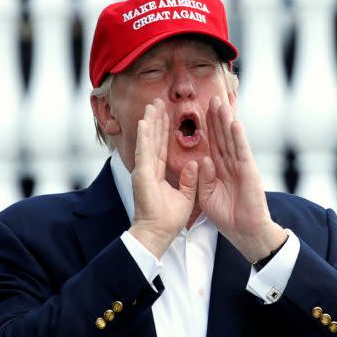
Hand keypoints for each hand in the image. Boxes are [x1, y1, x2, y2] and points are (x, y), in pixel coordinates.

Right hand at [129, 98, 198, 257]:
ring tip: (152, 105)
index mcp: (157, 174)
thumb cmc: (168, 220)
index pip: (162, 147)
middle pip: (153, 140)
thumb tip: (194, 164)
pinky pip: (144, 151)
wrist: (158, 234)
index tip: (166, 115)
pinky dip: (144, 136)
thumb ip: (189, 179)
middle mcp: (148, 170)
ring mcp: (143, 171)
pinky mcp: (142, 175)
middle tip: (157, 103)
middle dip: (156, 121)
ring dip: (149, 122)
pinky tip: (145, 122)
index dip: (164, 131)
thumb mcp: (186, 196)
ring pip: (147, 141)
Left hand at [198, 96, 286, 262]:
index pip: (213, 144)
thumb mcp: (206, 196)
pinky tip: (234, 123)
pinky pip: (242, 150)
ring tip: (222, 104)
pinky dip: (238, 137)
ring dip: (227, 121)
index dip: (207, 128)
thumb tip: (203, 159)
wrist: (244, 231)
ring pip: (232, 139)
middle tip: (212, 98)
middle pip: (222, 136)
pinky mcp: (249, 171)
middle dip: (217, 118)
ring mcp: (241, 166)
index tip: (201, 111)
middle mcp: (230, 164)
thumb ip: (203, 178)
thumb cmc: (226, 216)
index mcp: (219, 169)